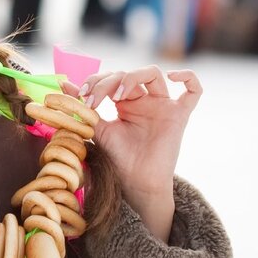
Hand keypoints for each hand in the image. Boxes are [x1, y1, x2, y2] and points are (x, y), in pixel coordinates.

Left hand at [69, 66, 202, 239]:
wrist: (135, 183)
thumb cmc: (118, 159)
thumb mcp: (96, 129)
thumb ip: (83, 107)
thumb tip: (62, 85)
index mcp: (126, 102)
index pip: (112, 78)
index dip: (95, 81)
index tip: (80, 95)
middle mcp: (145, 101)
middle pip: (128, 74)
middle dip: (106, 82)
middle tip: (92, 99)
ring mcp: (163, 106)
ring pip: (153, 74)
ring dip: (131, 77)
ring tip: (116, 95)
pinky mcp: (179, 116)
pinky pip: (194, 91)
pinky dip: (188, 77)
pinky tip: (173, 76)